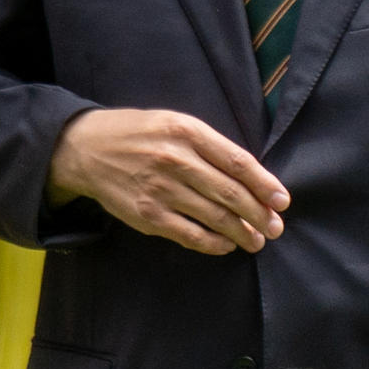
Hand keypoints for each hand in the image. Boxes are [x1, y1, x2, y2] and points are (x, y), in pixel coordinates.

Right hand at [48, 108, 287, 254]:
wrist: (87, 149)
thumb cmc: (138, 135)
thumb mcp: (175, 124)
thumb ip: (209, 146)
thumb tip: (251, 177)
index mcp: (187, 132)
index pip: (237, 162)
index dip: (264, 184)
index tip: (282, 200)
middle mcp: (176, 160)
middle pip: (231, 194)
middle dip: (260, 215)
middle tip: (275, 228)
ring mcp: (161, 190)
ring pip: (216, 218)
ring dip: (243, 233)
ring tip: (257, 241)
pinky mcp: (149, 215)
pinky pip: (191, 236)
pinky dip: (215, 244)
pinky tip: (226, 245)